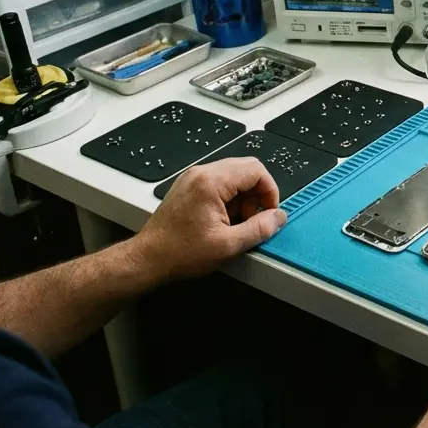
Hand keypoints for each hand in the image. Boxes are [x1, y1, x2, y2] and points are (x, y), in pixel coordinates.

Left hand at [132, 157, 287, 280]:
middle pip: (246, 168)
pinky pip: (219, 182)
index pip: (256, 170)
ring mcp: (193, 178)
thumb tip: (279, 218)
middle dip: (258, 193)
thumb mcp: (227, 245)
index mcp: (211, 182)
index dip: (270, 191)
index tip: (269, 213)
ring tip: (238, 222)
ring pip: (233, 175)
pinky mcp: (188, 186)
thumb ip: (259, 229)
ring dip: (244, 196)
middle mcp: (201, 173)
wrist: (148, 258)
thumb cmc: (181, 252)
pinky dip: (229, 197)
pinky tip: (224, 219)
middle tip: (255, 218)